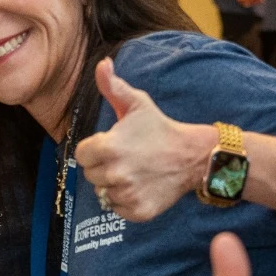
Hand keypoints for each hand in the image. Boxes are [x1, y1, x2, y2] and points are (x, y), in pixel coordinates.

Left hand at [74, 58, 211, 221]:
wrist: (193, 156)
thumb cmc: (160, 128)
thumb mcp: (136, 104)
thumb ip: (112, 86)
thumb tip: (101, 63)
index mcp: (109, 147)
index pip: (82, 155)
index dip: (95, 149)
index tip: (112, 144)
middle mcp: (116, 173)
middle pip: (90, 175)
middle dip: (103, 166)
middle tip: (126, 157)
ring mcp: (128, 194)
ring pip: (103, 192)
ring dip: (114, 184)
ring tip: (134, 171)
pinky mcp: (138, 211)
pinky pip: (117, 208)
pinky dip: (125, 200)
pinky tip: (140, 185)